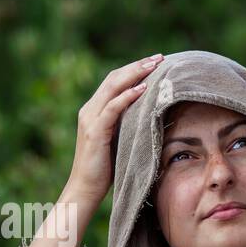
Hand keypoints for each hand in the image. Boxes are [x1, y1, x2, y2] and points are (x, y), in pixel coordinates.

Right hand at [64, 53, 163, 208]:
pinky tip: (143, 88)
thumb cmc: (105, 170)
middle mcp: (89, 110)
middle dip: (138, 66)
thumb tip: (150, 117)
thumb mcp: (118, 142)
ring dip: (135, 74)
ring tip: (155, 66)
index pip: (115, 81)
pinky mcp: (95, 131)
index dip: (134, 69)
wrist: (85, 189)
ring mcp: (90, 119)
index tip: (155, 62)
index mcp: (94, 110)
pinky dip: (128, 96)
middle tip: (160, 57)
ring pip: (113, 87)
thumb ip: (127, 126)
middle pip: (114, 78)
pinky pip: (112, 108)